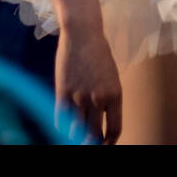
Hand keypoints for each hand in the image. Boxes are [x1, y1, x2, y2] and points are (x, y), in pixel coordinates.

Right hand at [53, 24, 121, 143]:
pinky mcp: (62, 92)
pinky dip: (61, 127)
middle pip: (94, 135)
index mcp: (115, 95)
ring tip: (75, 137)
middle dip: (91, 143)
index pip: (115, 130)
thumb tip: (100, 121)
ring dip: (75, 137)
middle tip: (88, 142)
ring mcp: (79, 97)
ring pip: (76, 131)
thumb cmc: (98, 53)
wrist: (82, 33)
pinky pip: (60, 120)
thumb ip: (107, 99)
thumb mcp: (111, 77)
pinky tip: (63, 126)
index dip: (109, 142)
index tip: (105, 144)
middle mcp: (98, 99)